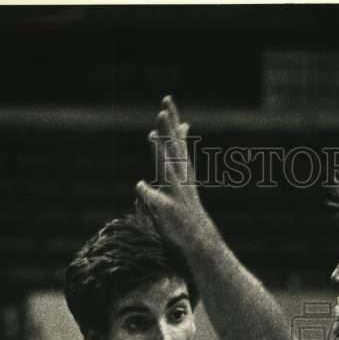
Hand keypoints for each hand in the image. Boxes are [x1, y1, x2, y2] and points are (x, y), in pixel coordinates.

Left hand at [136, 96, 214, 249]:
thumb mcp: (184, 175)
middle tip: (162, 110)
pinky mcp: (168, 211)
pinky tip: (140, 185)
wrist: (198, 240)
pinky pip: (155, 200)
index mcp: (183, 169)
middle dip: (168, 130)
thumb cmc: (186, 206)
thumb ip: (179, 150)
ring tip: (152, 136)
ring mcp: (176, 194)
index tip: (166, 99)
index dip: (172, 120)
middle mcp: (182, 178)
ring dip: (161, 154)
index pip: (177, 140)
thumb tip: (182, 125)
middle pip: (174, 150)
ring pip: (168, 170)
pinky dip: (147, 193)